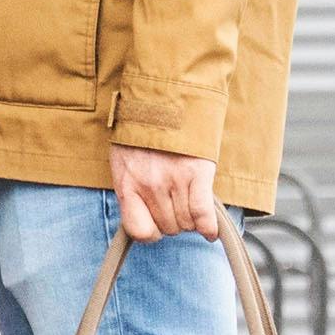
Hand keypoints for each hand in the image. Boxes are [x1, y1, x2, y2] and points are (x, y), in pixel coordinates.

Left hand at [111, 144, 227, 242]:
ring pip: (186, 223)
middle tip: (178, 207)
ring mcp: (173, 180)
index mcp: (127, 184)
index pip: (138, 230)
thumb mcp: (123, 162)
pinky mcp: (196, 173)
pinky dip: (209, 226)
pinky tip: (211, 231)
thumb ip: (131, 189)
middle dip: (174, 223)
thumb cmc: (141, 134)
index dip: (151, 232)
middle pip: (168, 227)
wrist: (163, 101)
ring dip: (191, 221)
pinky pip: (203, 213)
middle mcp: (149, 185)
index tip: (157, 226)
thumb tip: (144, 218)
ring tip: (191, 206)